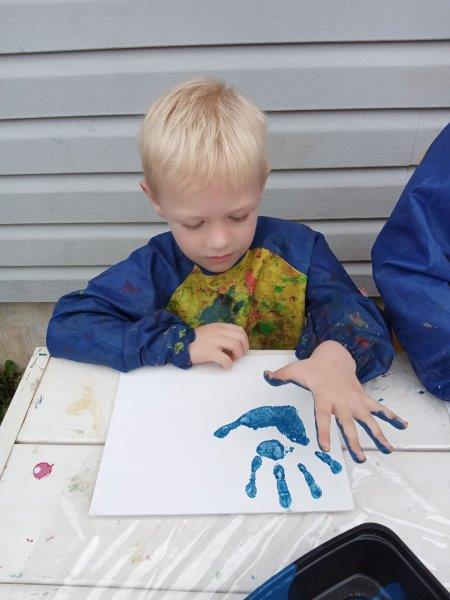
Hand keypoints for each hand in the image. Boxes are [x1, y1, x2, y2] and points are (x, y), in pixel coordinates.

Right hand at [189, 323, 248, 368]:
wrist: (179, 344)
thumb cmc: (195, 341)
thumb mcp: (210, 331)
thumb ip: (222, 334)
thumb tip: (235, 345)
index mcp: (219, 326)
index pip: (240, 330)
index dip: (244, 341)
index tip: (240, 349)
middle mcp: (218, 332)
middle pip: (241, 337)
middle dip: (243, 349)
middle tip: (237, 356)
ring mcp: (214, 341)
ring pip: (236, 346)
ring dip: (237, 356)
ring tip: (230, 360)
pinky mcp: (209, 352)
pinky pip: (226, 359)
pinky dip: (228, 365)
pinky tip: (224, 366)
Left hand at [264, 340, 407, 462]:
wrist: (334, 356)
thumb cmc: (313, 367)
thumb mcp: (295, 369)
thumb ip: (280, 376)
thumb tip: (265, 376)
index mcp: (324, 397)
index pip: (323, 417)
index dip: (324, 432)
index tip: (327, 448)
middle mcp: (342, 401)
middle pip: (348, 424)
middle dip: (354, 442)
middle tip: (360, 459)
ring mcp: (355, 400)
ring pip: (369, 420)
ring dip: (379, 435)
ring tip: (389, 450)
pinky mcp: (364, 398)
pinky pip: (380, 409)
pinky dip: (392, 416)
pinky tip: (403, 425)